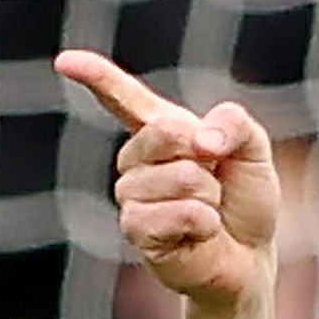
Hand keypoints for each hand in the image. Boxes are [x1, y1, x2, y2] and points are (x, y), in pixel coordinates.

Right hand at [54, 50, 281, 310]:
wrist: (247, 257)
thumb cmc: (243, 201)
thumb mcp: (253, 150)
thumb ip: (235, 123)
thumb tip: (200, 140)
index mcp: (159, 132)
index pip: (122, 97)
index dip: (96, 77)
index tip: (65, 62)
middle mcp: (135, 160)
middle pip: (166, 132)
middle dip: (208, 157)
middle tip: (215, 182)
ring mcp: (130, 195)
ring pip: (182, 177)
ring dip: (211, 196)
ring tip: (208, 211)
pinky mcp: (135, 230)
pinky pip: (181, 212)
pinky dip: (206, 222)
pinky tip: (200, 233)